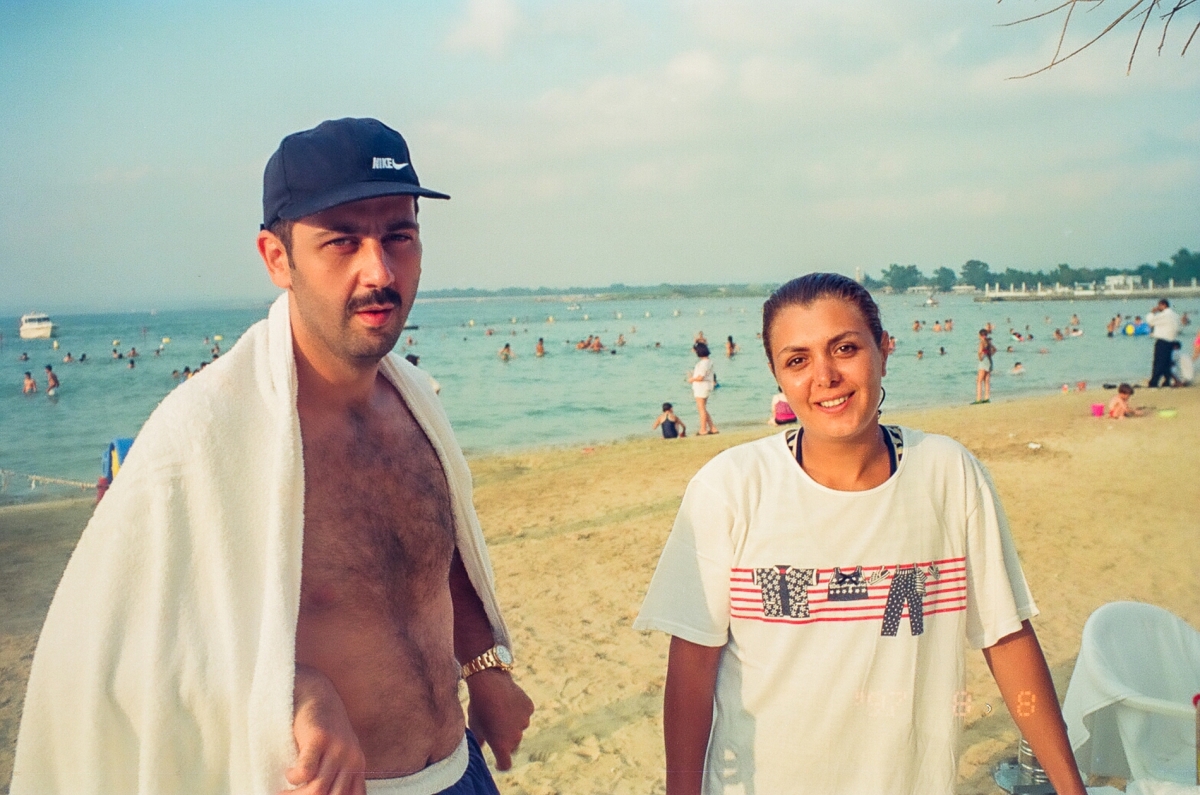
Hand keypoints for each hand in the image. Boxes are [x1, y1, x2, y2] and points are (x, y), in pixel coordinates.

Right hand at [283, 665, 366, 794]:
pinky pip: (305, 772)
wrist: (316, 693)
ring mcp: (337, 748)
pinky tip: (288, 771)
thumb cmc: (322, 730)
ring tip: (281, 792)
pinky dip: (294, 778)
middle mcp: (352, 759)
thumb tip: (324, 794)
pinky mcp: (319, 738)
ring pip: (317, 790)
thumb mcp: (336, 755)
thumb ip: (337, 777)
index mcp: (357, 767)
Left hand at [465, 669, 533, 769]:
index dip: (501, 764)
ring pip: (519, 727)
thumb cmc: (478, 706)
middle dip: (506, 741)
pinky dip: (518, 711)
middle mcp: (516, 737)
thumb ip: (480, 740)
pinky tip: (508, 701)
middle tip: (495, 729)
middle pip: (513, 745)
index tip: (498, 762)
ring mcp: (524, 722)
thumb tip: (482, 746)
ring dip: (512, 724)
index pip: (505, 764)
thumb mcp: (475, 726)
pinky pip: (524, 713)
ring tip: (500, 711)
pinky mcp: (529, 708)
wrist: (489, 683)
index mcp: (501, 745)